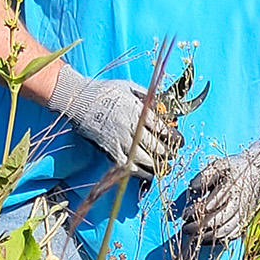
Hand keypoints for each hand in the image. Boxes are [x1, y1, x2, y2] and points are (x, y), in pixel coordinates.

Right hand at [46, 64, 182, 177]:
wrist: (79, 99)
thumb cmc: (105, 90)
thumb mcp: (129, 86)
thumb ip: (146, 96)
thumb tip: (163, 105)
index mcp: (138, 110)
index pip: (161, 128)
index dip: (173, 137)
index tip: (180, 141)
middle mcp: (131, 127)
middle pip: (155, 145)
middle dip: (167, 152)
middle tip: (173, 154)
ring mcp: (120, 140)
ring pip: (144, 158)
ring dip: (157, 165)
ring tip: (164, 167)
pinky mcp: (110, 150)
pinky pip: (127, 165)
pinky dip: (139, 172)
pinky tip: (147, 174)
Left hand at [181, 138, 259, 244]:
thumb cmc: (237, 167)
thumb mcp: (222, 164)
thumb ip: (206, 175)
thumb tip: (193, 187)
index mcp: (231, 187)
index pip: (212, 203)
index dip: (197, 211)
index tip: (184, 215)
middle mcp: (239, 202)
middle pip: (218, 219)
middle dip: (200, 226)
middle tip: (186, 228)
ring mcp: (244, 212)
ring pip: (226, 229)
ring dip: (209, 236)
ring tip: (195, 236)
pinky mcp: (246, 219)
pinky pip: (234, 233)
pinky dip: (221, 239)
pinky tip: (209, 239)